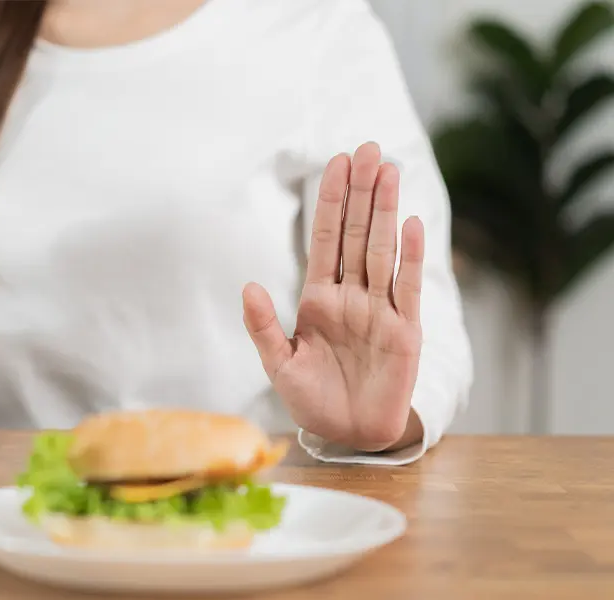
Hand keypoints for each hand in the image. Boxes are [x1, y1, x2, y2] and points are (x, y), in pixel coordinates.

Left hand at [243, 142, 423, 451]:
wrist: (348, 434)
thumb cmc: (313, 398)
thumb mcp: (279, 364)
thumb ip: (264, 327)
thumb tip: (249, 286)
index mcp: (318, 298)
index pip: (324, 239)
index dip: (330, 201)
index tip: (336, 163)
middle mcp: (350, 296)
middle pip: (355, 233)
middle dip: (360, 192)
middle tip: (367, 148)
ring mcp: (379, 310)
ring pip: (381, 250)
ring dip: (385, 211)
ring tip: (388, 170)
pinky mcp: (404, 331)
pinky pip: (407, 288)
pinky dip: (410, 257)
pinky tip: (410, 224)